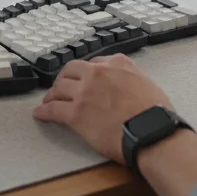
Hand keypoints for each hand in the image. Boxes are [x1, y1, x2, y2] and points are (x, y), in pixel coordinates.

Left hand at [32, 55, 171, 163]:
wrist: (153, 132)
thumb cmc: (156, 115)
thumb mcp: (148, 84)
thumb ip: (132, 78)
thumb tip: (128, 85)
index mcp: (118, 64)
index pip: (93, 63)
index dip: (84, 73)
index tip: (82, 79)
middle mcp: (98, 74)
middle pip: (71, 71)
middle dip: (64, 79)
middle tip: (61, 88)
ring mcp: (85, 92)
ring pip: (59, 88)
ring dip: (52, 95)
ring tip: (49, 101)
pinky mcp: (76, 113)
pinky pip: (53, 110)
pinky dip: (44, 112)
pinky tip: (40, 114)